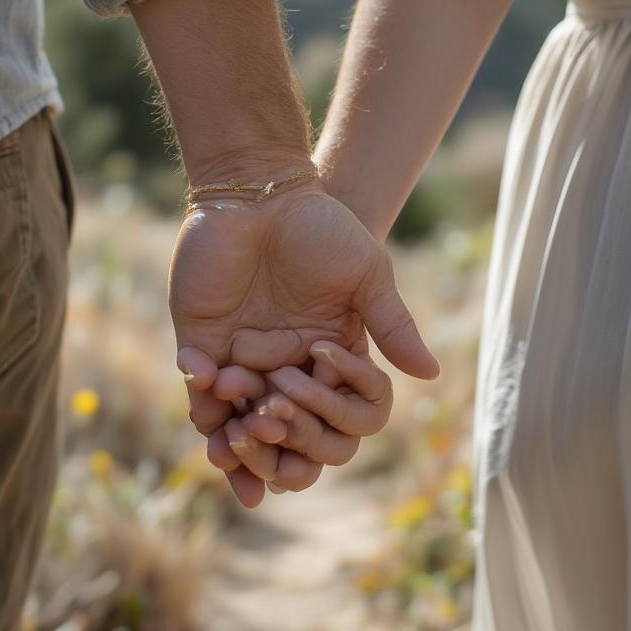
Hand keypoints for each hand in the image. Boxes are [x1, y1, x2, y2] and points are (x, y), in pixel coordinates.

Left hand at [170, 186, 437, 504]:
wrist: (261, 192)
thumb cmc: (321, 228)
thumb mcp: (366, 274)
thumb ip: (393, 325)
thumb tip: (431, 374)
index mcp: (328, 357)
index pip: (334, 414)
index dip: (330, 417)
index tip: (321, 376)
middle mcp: (286, 367)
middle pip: (287, 431)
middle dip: (281, 437)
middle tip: (271, 417)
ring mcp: (242, 359)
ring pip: (240, 426)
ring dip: (238, 438)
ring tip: (236, 433)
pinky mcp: (203, 344)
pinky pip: (200, 392)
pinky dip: (202, 400)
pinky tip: (209, 380)